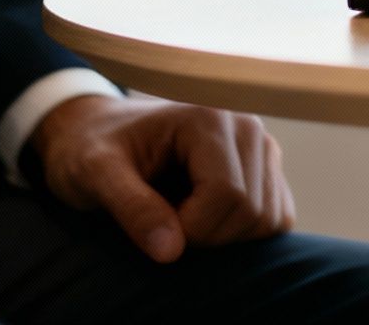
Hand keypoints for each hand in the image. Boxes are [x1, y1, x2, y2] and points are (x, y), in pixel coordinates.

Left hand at [32, 94, 294, 263]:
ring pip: (269, 219)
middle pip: (252, 210)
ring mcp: (263, 146)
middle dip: (206, 236)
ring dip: (224, 236)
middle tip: (163, 223)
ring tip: (181, 216)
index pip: (228, 195)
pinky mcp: (268, 168)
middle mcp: (247, 125)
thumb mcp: (95, 175)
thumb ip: (131, 207)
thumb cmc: (92, 149)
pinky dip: (242, 233)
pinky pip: (277, 218)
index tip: (153, 227)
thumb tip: (171, 251)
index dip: (192, 229)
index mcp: (209, 117)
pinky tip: (204, 216)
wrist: (99, 135)